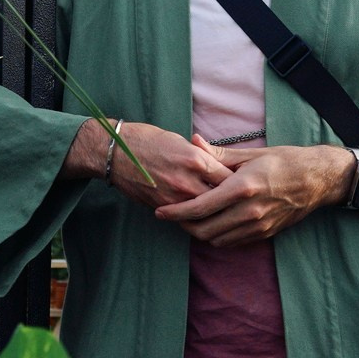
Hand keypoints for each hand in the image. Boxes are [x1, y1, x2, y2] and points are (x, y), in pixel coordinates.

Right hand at [67, 120, 230, 210]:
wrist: (115, 151)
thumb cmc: (147, 140)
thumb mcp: (179, 141)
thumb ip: (201, 156)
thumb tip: (218, 167)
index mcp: (196, 159)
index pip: (228, 178)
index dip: (237, 183)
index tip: (243, 186)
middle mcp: (188, 180)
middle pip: (220, 198)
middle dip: (229, 202)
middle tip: (238, 205)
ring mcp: (174, 196)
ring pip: (204, 212)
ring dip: (213, 213)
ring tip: (224, 214)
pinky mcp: (162, 205)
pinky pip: (185, 216)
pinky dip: (194, 217)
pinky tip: (201, 218)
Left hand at [153, 143, 352, 247]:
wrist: (317, 180)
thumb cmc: (284, 161)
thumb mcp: (251, 153)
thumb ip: (218, 155)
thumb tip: (193, 142)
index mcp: (242, 187)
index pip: (200, 207)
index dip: (176, 212)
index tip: (160, 212)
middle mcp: (249, 211)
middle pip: (204, 230)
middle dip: (183, 226)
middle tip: (173, 215)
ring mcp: (258, 226)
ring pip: (217, 239)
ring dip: (200, 232)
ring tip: (191, 219)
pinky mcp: (265, 234)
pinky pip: (233, 242)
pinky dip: (218, 236)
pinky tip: (213, 223)